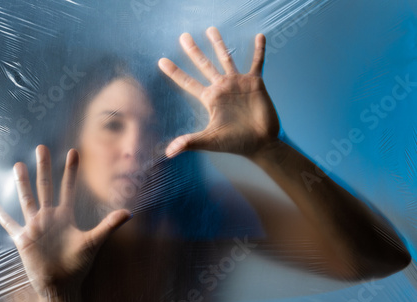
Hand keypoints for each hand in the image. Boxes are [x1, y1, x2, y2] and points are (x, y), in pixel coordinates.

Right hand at [0, 145, 131, 297]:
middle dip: (44, 168)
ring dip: (23, 183)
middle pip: (45, 187)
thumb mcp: (94, 242)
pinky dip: (1, 215)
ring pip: (27, 199)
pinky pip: (10, 224)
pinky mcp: (23, 239)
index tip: (74, 151)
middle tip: (42, 147)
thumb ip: (109, 225)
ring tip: (18, 165)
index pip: (68, 188)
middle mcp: (49, 218)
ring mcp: (35, 227)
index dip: (71, 171)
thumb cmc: (78, 264)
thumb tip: (130, 212)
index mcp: (65, 216)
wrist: (61, 285)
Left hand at [158, 27, 279, 157]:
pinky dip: (259, 50)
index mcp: (209, 98)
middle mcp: (221, 88)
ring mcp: (237, 84)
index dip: (175, 72)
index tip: (161, 61)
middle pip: (204, 65)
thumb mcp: (210, 141)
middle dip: (193, 51)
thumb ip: (189, 143)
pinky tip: (260, 36)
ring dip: (219, 44)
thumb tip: (168, 153)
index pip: (188, 82)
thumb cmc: (235, 143)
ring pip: (226, 58)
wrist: (261, 143)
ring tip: (210, 29)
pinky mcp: (255, 83)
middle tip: (183, 36)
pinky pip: (257, 62)